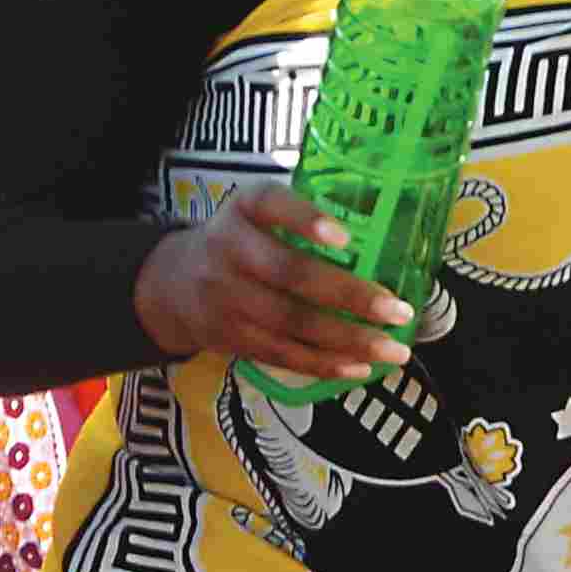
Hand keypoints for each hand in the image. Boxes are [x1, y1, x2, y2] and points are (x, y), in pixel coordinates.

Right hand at [137, 185, 413, 384]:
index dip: (305, 219)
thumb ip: (305, 216)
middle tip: (399, 311)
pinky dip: (324, 364)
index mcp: (245, 209)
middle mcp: (229, 249)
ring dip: (349, 340)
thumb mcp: (258, 213)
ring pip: (291, 322)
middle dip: (350, 295)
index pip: (270, 203)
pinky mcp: (227, 336)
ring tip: (395, 350)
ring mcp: (224, 296)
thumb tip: (392, 231)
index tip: (344, 237)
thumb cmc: (243, 241)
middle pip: (290, 274)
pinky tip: (361, 367)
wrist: (171, 282)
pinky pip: (280, 354)